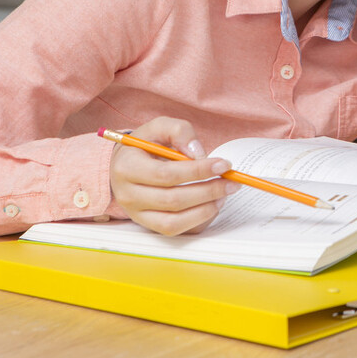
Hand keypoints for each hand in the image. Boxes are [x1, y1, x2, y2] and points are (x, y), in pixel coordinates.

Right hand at [108, 116, 239, 235]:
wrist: (125, 164)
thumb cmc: (145, 144)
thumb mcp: (159, 127)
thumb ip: (179, 131)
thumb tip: (199, 155)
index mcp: (127, 167)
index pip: (167, 174)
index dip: (198, 171)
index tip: (223, 165)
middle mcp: (128, 195)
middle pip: (173, 200)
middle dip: (208, 191)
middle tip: (232, 182)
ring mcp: (137, 214)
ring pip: (174, 221)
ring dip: (205, 209)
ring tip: (224, 194)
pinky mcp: (148, 225)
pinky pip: (176, 230)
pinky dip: (198, 220)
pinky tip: (212, 205)